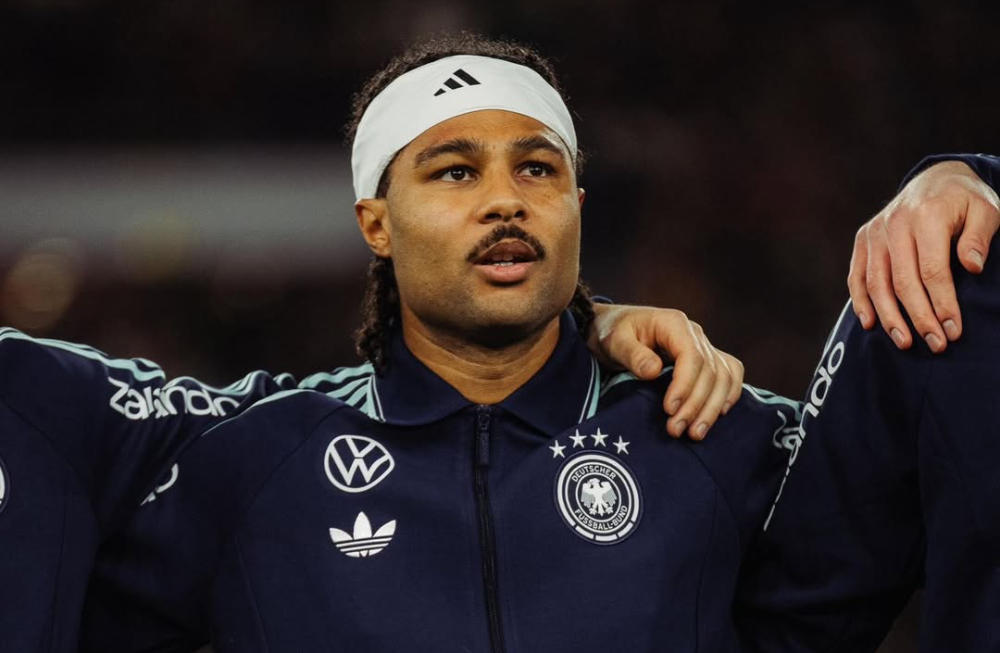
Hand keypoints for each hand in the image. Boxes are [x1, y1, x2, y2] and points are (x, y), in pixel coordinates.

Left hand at [588, 303, 743, 439]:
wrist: (612, 329)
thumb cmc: (612, 333)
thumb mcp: (614, 340)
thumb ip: (632, 354)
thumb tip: (654, 371)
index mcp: (673, 323)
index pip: (691, 356)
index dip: (684, 385)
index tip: (669, 410)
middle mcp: (694, 333)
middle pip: (710, 371)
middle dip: (695, 404)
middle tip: (676, 430)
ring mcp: (703, 346)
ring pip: (723, 376)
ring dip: (712, 407)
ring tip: (695, 433)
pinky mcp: (705, 359)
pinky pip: (729, 375)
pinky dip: (728, 394)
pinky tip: (719, 416)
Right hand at [848, 161, 999, 351]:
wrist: (935, 179)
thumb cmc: (965, 201)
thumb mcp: (986, 209)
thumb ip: (979, 237)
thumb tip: (971, 268)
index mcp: (926, 215)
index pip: (932, 270)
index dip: (942, 304)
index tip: (953, 330)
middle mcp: (894, 224)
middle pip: (902, 282)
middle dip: (919, 317)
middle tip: (935, 344)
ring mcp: (874, 232)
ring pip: (876, 283)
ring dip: (889, 317)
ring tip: (905, 342)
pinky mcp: (862, 240)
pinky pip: (857, 276)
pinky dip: (861, 302)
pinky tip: (870, 324)